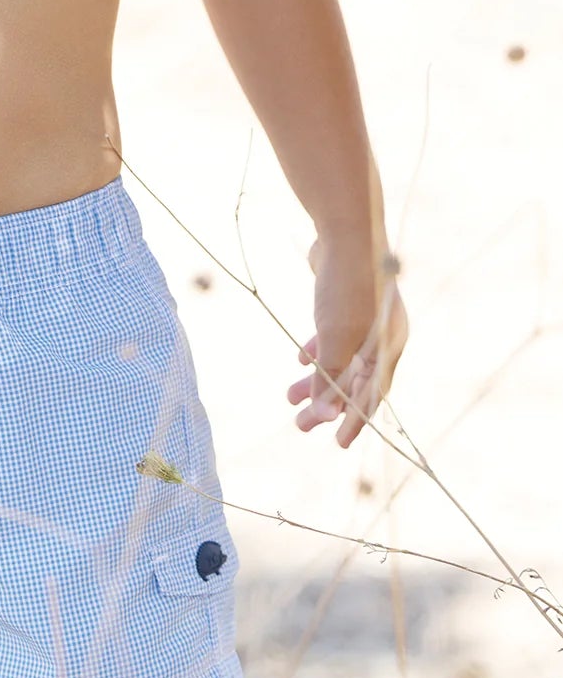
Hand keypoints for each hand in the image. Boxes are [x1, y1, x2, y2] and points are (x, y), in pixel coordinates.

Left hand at [286, 233, 408, 447]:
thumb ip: (329, 377)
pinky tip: (298, 361)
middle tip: (301, 425)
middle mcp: (381, 336)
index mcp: (389, 348)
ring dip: (316, 380)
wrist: (344, 233)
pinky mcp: (346, 303)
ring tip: (289, 398)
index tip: (338, 443)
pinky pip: (333, 338)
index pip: (373, 394)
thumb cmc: (348, 288)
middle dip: (327, 404)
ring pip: (340, 359)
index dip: (355, 420)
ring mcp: (364, 319)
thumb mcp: (336, 338)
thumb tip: (323, 417)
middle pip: (354, 380)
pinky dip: (317, 351)